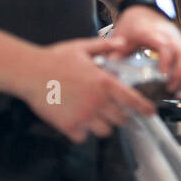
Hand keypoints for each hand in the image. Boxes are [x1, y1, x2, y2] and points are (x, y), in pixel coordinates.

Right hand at [22, 35, 152, 142]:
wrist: (30, 72)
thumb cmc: (55, 58)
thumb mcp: (83, 47)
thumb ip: (105, 46)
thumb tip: (121, 43)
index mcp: (104, 83)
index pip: (132, 100)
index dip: (144, 108)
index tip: (150, 113)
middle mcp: (97, 102)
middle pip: (120, 120)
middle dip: (118, 116)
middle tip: (110, 111)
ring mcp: (84, 116)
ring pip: (104, 131)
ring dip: (101, 126)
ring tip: (93, 117)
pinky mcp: (69, 126)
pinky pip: (83, 137)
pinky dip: (81, 133)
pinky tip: (75, 122)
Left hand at [109, 5, 180, 92]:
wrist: (143, 9)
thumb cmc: (133, 24)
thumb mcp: (122, 36)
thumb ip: (116, 51)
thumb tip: (109, 66)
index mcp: (152, 33)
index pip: (165, 46)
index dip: (166, 61)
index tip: (163, 75)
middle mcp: (168, 35)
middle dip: (180, 74)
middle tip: (170, 88)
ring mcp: (177, 38)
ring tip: (178, 88)